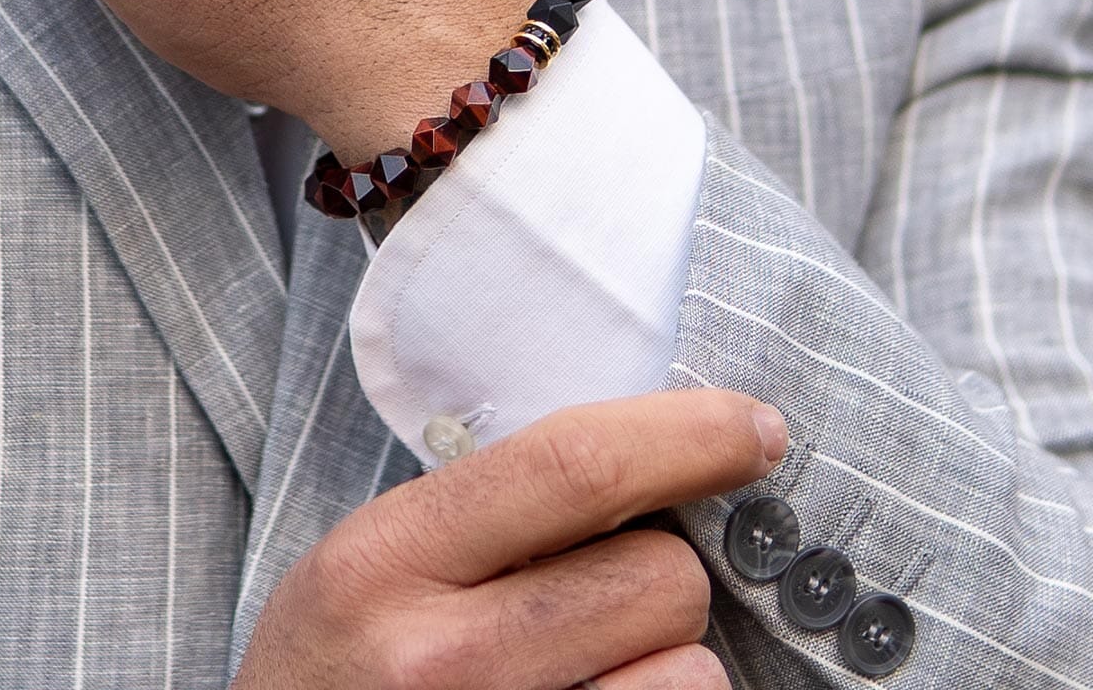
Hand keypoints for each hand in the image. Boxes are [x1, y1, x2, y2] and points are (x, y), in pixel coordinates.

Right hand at [234, 388, 787, 689]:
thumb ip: (488, 510)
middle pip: (658, 577)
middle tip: (598, 599)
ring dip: (667, 667)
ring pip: (690, 677)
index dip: (689, 436)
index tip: (756, 428)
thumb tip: (658, 454)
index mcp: (388, 560)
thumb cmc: (336, 674)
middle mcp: (438, 662)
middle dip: (660, 575)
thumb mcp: (372, 565)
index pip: (575, 465)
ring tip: (588, 676)